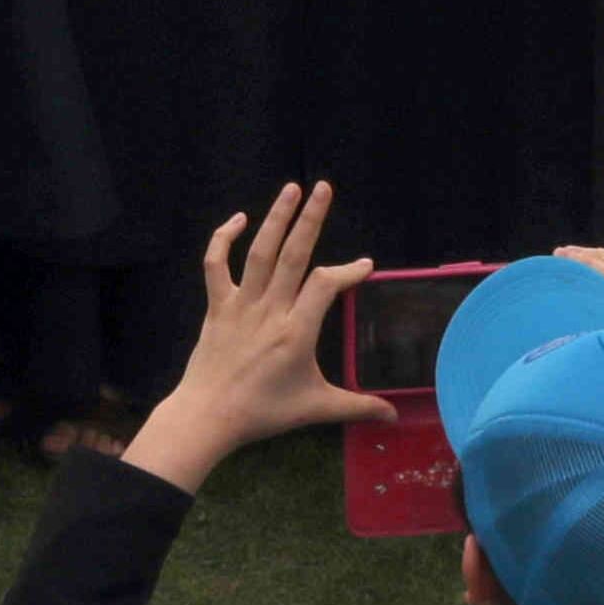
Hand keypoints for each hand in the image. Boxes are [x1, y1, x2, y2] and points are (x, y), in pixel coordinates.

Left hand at [119, 182, 393, 493]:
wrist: (208, 414)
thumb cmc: (264, 412)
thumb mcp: (316, 409)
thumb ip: (358, 407)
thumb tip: (395, 415)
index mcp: (296, 331)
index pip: (326, 285)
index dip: (348, 270)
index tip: (365, 265)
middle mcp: (269, 309)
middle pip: (293, 255)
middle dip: (311, 219)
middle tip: (324, 188)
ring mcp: (240, 304)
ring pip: (259, 252)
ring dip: (275, 218)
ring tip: (291, 189)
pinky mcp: (217, 305)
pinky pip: (216, 265)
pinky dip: (224, 239)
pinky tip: (238, 219)